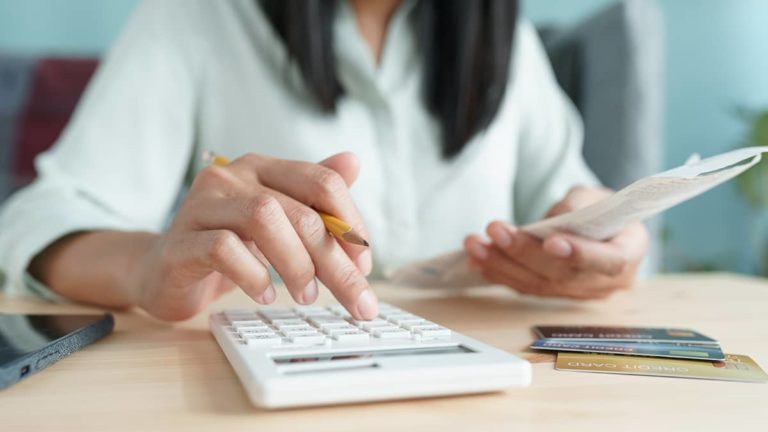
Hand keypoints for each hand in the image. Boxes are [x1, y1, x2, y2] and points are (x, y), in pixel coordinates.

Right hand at [130, 152, 376, 320]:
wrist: (164, 272)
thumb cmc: (228, 246)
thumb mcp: (278, 223)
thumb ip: (313, 196)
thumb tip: (354, 161)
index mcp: (262, 168)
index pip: (322, 182)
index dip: (351, 223)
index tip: (364, 265)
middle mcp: (231, 177)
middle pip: (300, 211)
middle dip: (335, 260)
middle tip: (355, 297)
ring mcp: (201, 205)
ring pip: (263, 217)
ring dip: (296, 264)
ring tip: (306, 295)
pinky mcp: (180, 241)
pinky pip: (224, 248)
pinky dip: (253, 275)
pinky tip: (264, 294)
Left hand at [463, 186, 647, 299]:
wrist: (600, 226)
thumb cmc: (602, 209)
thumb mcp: (597, 196)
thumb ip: (579, 206)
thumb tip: (554, 219)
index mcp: (629, 254)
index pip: (608, 261)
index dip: (580, 254)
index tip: (551, 242)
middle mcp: (606, 282)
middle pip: (563, 274)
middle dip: (524, 253)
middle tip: (496, 231)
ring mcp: (578, 292)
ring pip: (538, 284)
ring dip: (502, 264)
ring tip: (475, 244)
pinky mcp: (554, 294)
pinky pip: (525, 287)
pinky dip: (499, 272)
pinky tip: (477, 258)